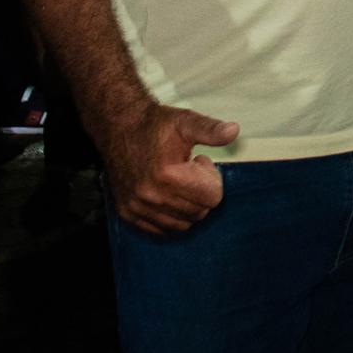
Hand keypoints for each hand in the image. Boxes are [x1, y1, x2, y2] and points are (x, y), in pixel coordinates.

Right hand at [100, 103, 239, 234]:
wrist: (118, 127)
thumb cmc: (154, 125)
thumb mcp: (186, 121)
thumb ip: (211, 130)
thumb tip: (233, 130)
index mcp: (168, 175)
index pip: (212, 198)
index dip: (211, 178)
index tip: (198, 162)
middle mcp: (150, 195)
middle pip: (199, 212)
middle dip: (201, 192)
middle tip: (189, 171)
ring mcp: (137, 207)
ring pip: (182, 225)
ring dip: (187, 206)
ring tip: (178, 182)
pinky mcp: (127, 213)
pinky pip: (160, 230)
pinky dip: (170, 218)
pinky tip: (166, 195)